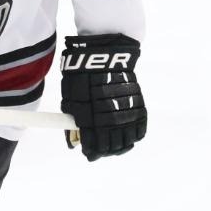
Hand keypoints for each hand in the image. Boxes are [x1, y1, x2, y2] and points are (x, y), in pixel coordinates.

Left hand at [59, 33, 146, 160]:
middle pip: (111, 148)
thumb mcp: (71, 99)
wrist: (104, 56)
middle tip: (101, 149)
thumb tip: (73, 144)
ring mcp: (127, 114)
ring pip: (126, 142)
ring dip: (120, 146)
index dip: (91, 153)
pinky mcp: (139, 107)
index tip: (89, 153)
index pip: (94, 147)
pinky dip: (133, 136)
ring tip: (114, 144)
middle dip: (105, 151)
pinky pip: (139, 131)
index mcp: (91, 120)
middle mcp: (111, 120)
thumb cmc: (82, 76)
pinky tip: (127, 134)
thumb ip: (73, 123)